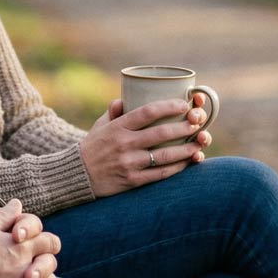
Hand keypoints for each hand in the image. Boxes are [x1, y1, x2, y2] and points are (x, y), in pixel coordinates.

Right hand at [79, 93, 211, 197]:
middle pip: (161, 133)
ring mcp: (129, 163)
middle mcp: (124, 144)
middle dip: (184, 127)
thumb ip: (115, 110)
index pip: (146, 112)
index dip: (168, 106)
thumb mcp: (100, 125)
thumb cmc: (93, 146)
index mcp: (118, 127)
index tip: (184, 104)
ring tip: (200, 143)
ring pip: (164, 155)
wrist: (77, 176)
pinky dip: (177, 167)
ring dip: (186, 149)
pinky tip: (188, 161)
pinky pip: (160, 174)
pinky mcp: (133, 180)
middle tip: (198, 122)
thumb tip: (126, 97)